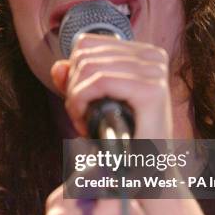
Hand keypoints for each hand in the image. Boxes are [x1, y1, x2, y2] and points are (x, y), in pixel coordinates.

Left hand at [51, 33, 173, 138]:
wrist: (146, 172)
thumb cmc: (123, 138)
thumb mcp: (93, 105)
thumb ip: (75, 83)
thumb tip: (58, 66)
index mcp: (143, 53)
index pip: (86, 43)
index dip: (73, 73)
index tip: (79, 102)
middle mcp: (153, 56)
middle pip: (85, 54)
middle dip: (73, 88)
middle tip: (80, 118)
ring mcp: (155, 71)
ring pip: (88, 66)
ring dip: (76, 99)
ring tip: (84, 123)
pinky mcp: (152, 90)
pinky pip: (99, 81)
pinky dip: (82, 102)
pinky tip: (86, 123)